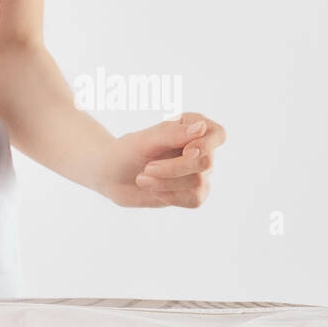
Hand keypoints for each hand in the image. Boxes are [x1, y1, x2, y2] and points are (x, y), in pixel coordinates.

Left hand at [97, 112, 225, 207]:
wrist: (110, 175)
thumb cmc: (126, 151)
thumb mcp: (144, 140)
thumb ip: (172, 133)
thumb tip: (202, 127)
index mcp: (191, 126)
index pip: (217, 134)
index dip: (207, 145)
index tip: (186, 151)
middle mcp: (199, 149)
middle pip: (206, 162)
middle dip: (174, 169)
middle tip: (146, 168)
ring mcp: (197, 172)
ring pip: (198, 183)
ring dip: (166, 183)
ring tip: (142, 179)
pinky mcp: (191, 193)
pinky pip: (195, 199)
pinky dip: (171, 196)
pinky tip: (153, 190)